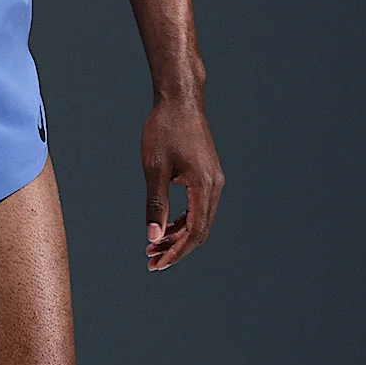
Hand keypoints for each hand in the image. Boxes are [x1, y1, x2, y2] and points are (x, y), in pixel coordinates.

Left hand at [140, 98, 223, 270]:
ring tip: (153, 246)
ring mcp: (213, 180)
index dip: (176, 252)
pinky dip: (182, 220)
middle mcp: (214, 186)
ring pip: (199, 220)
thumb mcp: (154, 169)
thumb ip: (155, 205)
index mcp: (204, 186)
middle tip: (151, 260)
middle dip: (176, 248)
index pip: (195, 232)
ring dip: (178, 236)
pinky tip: (165, 227)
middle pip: (199, 230)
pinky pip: (198, 207)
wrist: (179, 100)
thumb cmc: (165, 129)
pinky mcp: (207, 175)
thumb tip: (153, 237)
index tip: (157, 264)